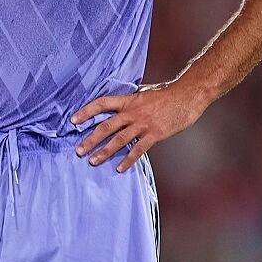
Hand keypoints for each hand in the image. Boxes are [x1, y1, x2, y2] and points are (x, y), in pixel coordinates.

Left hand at [70, 81, 207, 170]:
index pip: (102, 104)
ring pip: (119, 139)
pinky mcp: (155, 133)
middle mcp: (133, 112)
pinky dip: (128, 159)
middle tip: (78, 150)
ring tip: (92, 161)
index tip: (73, 120)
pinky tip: (119, 168)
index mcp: (128, 100)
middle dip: (90, 139)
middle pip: (106, 126)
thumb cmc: (167, 94)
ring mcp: (143, 123)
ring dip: (104, 151)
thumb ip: (130, 101)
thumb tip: (117, 106)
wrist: (188, 95)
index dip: (86, 111)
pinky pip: (138, 149)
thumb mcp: (144, 93)